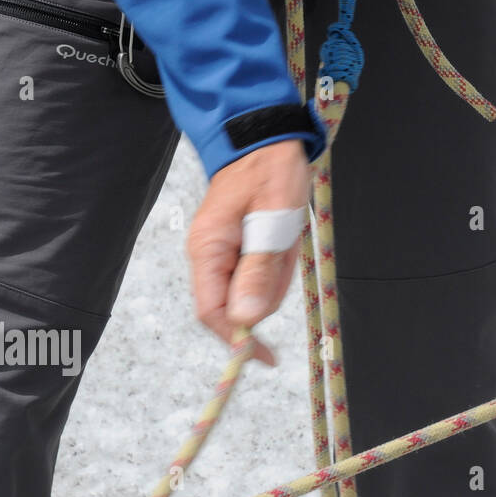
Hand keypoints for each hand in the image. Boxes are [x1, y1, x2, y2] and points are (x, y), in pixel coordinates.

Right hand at [186, 140, 310, 364]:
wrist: (268, 139)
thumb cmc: (271, 172)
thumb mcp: (274, 219)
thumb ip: (260, 269)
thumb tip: (246, 319)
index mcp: (208, 250)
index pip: (214, 312)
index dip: (238, 339)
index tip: (266, 357)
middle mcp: (209, 255)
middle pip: (235, 304)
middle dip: (268, 290)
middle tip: (287, 252)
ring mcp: (222, 252)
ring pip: (252, 289)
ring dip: (277, 273)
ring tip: (287, 235)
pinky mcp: (238, 246)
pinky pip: (260, 270)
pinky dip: (278, 261)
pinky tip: (284, 236)